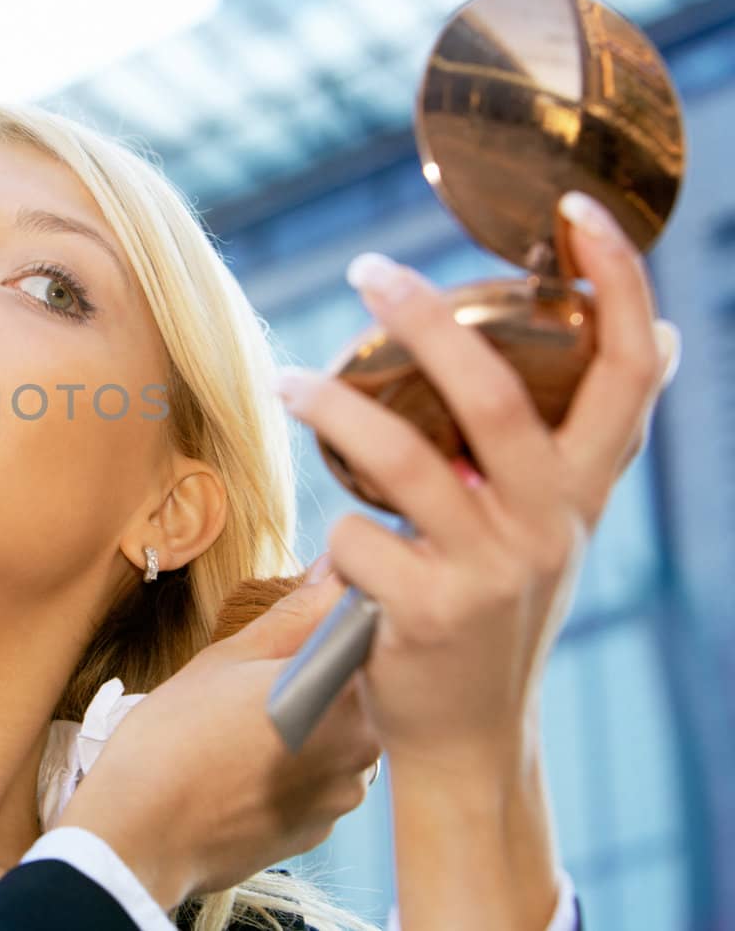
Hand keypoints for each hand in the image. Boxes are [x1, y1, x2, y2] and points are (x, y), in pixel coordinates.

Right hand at [56, 572, 381, 909]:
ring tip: (244, 730)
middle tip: (256, 683)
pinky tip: (243, 766)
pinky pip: (318, 783)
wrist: (142, 832)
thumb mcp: (230, 658)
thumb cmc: (175, 737)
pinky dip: (292, 770)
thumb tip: (334, 574)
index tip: (297, 635)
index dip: (332, 631)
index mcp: (347, 696)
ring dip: (307, 727)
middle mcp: (362, 751)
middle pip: (356, 694)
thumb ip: (296, 615)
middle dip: (318, 681)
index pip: (367, 642)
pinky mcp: (319, 831)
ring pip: (337, 740)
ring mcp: (342, 798)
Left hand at [274, 189, 680, 767]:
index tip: (578, 211)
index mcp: (582, 491)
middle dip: (427, 321)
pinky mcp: (428, 614)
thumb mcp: (549, 527)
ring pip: (403, 457)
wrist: (469, 734)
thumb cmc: (494, 609)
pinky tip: (336, 556)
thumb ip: (572, 449)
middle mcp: (549, 525)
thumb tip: (658, 342)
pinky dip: (334, 535)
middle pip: (496, 394)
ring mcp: (491, 571)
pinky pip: (354, 538)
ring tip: (288, 380)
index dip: (617, 286)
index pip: (629, 372)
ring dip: (333, 409)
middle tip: (366, 270)